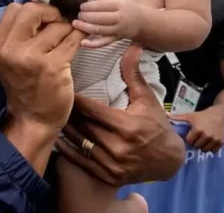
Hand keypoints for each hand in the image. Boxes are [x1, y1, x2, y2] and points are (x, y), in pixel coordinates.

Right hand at [0, 3, 84, 133]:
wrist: (32, 119)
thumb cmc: (24, 86)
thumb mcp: (11, 58)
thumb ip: (21, 34)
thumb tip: (46, 9)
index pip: (15, 8)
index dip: (34, 10)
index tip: (44, 21)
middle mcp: (11, 49)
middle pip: (32, 10)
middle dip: (50, 13)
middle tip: (58, 24)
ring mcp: (32, 58)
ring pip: (57, 25)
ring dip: (67, 29)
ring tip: (67, 40)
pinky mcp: (53, 66)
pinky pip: (72, 39)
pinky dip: (78, 37)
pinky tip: (79, 42)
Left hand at [55, 44, 185, 184]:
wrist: (168, 160)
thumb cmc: (156, 125)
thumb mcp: (147, 98)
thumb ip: (134, 74)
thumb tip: (132, 46)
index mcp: (127, 126)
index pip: (92, 110)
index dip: (76, 100)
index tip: (64, 90)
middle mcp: (118, 147)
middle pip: (83, 126)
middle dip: (68, 113)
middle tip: (55, 102)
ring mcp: (112, 164)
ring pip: (80, 143)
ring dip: (65, 130)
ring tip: (54, 117)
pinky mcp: (108, 176)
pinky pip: (81, 162)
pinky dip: (68, 151)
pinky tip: (58, 140)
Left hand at [72, 0, 140, 47]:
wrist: (140, 21)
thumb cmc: (124, 7)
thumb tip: (85, 2)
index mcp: (119, 5)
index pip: (101, 5)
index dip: (89, 6)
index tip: (81, 6)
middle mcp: (119, 18)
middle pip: (99, 18)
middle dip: (86, 17)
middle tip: (78, 15)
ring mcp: (117, 30)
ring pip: (99, 30)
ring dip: (85, 28)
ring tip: (76, 24)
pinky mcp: (115, 39)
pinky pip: (103, 43)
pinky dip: (92, 44)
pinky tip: (82, 43)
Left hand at [171, 109, 223, 152]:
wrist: (219, 115)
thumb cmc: (202, 116)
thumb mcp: (190, 116)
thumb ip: (177, 117)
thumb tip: (165, 114)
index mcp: (197, 129)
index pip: (189, 141)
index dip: (189, 138)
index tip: (191, 134)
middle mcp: (206, 135)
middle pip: (197, 146)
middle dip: (196, 142)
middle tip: (197, 137)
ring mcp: (214, 139)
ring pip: (204, 150)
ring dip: (203, 146)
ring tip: (203, 139)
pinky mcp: (221, 142)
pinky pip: (213, 151)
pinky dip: (211, 148)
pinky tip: (209, 141)